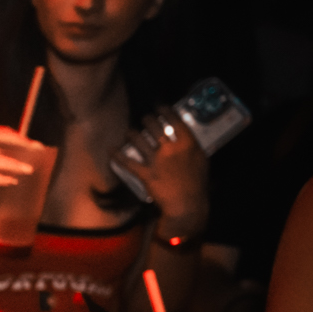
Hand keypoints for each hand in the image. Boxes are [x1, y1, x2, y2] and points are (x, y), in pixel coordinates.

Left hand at [112, 107, 208, 226]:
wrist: (187, 205)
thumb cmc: (197, 184)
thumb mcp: (201, 161)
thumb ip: (192, 147)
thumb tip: (185, 137)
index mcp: (187, 144)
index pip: (174, 119)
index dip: (164, 109)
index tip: (159, 106)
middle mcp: (171, 149)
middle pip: (153, 126)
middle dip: (146, 119)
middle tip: (144, 119)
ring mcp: (156, 161)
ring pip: (138, 139)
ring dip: (131, 133)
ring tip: (129, 132)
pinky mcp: (145, 174)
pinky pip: (127, 162)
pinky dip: (117, 155)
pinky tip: (111, 149)